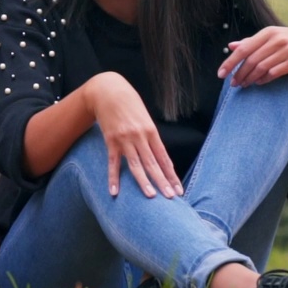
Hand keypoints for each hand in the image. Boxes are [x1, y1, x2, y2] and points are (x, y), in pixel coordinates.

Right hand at [85, 72, 181, 198]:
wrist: (108, 90)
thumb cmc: (128, 103)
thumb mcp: (144, 118)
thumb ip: (150, 137)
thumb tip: (158, 158)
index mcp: (151, 131)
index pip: (164, 158)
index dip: (172, 175)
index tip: (179, 189)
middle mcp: (140, 136)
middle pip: (153, 163)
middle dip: (162, 182)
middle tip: (171, 197)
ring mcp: (125, 139)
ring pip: (136, 165)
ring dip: (143, 182)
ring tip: (151, 196)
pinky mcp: (111, 141)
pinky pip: (113, 163)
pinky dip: (114, 178)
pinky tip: (115, 192)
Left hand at [218, 26, 287, 86]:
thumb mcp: (271, 38)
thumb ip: (251, 42)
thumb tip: (230, 46)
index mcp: (268, 32)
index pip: (243, 49)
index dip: (230, 63)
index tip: (220, 75)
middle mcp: (277, 39)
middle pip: (251, 60)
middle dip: (240, 74)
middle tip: (233, 84)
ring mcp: (287, 50)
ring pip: (261, 68)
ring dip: (250, 78)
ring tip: (244, 84)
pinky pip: (274, 73)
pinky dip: (263, 79)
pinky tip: (258, 83)